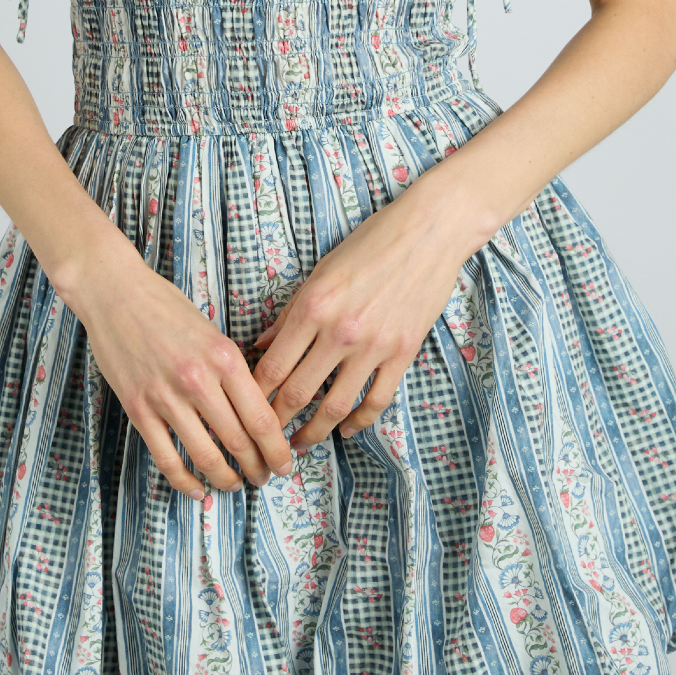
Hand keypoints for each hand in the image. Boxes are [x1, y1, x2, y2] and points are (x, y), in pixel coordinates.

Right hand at [69, 229, 295, 499]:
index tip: (285, 464)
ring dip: (225, 479)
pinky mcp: (138, 409)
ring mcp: (166, 397)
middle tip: (264, 478)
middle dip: (257, 468)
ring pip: (206, 456)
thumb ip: (231, 369)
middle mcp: (199, 380)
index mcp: (224, 357)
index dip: (277, 450)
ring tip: (234, 486)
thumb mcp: (212, 330)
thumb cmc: (164, 306)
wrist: (113, 292)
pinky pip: (167, 458)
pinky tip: (196, 490)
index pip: (261, 419)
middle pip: (239, 442)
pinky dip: (185, 481)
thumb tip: (252, 408)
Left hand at [250, 175, 495, 452]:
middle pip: (297, 393)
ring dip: (314, 432)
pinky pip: (376, 400)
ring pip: (335, 406)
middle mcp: (339, 331)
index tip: (246, 409)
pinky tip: (345, 428)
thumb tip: (263, 344)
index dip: (255, 394)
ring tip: (300, 444)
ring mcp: (374, 345)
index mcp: (313, 306)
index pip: (273, 366)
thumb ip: (291, 312)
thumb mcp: (322, 270)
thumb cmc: (372, 242)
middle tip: (264, 439)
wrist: (429, 230)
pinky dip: (358, 421)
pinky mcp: (403, 353)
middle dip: (275, 422)